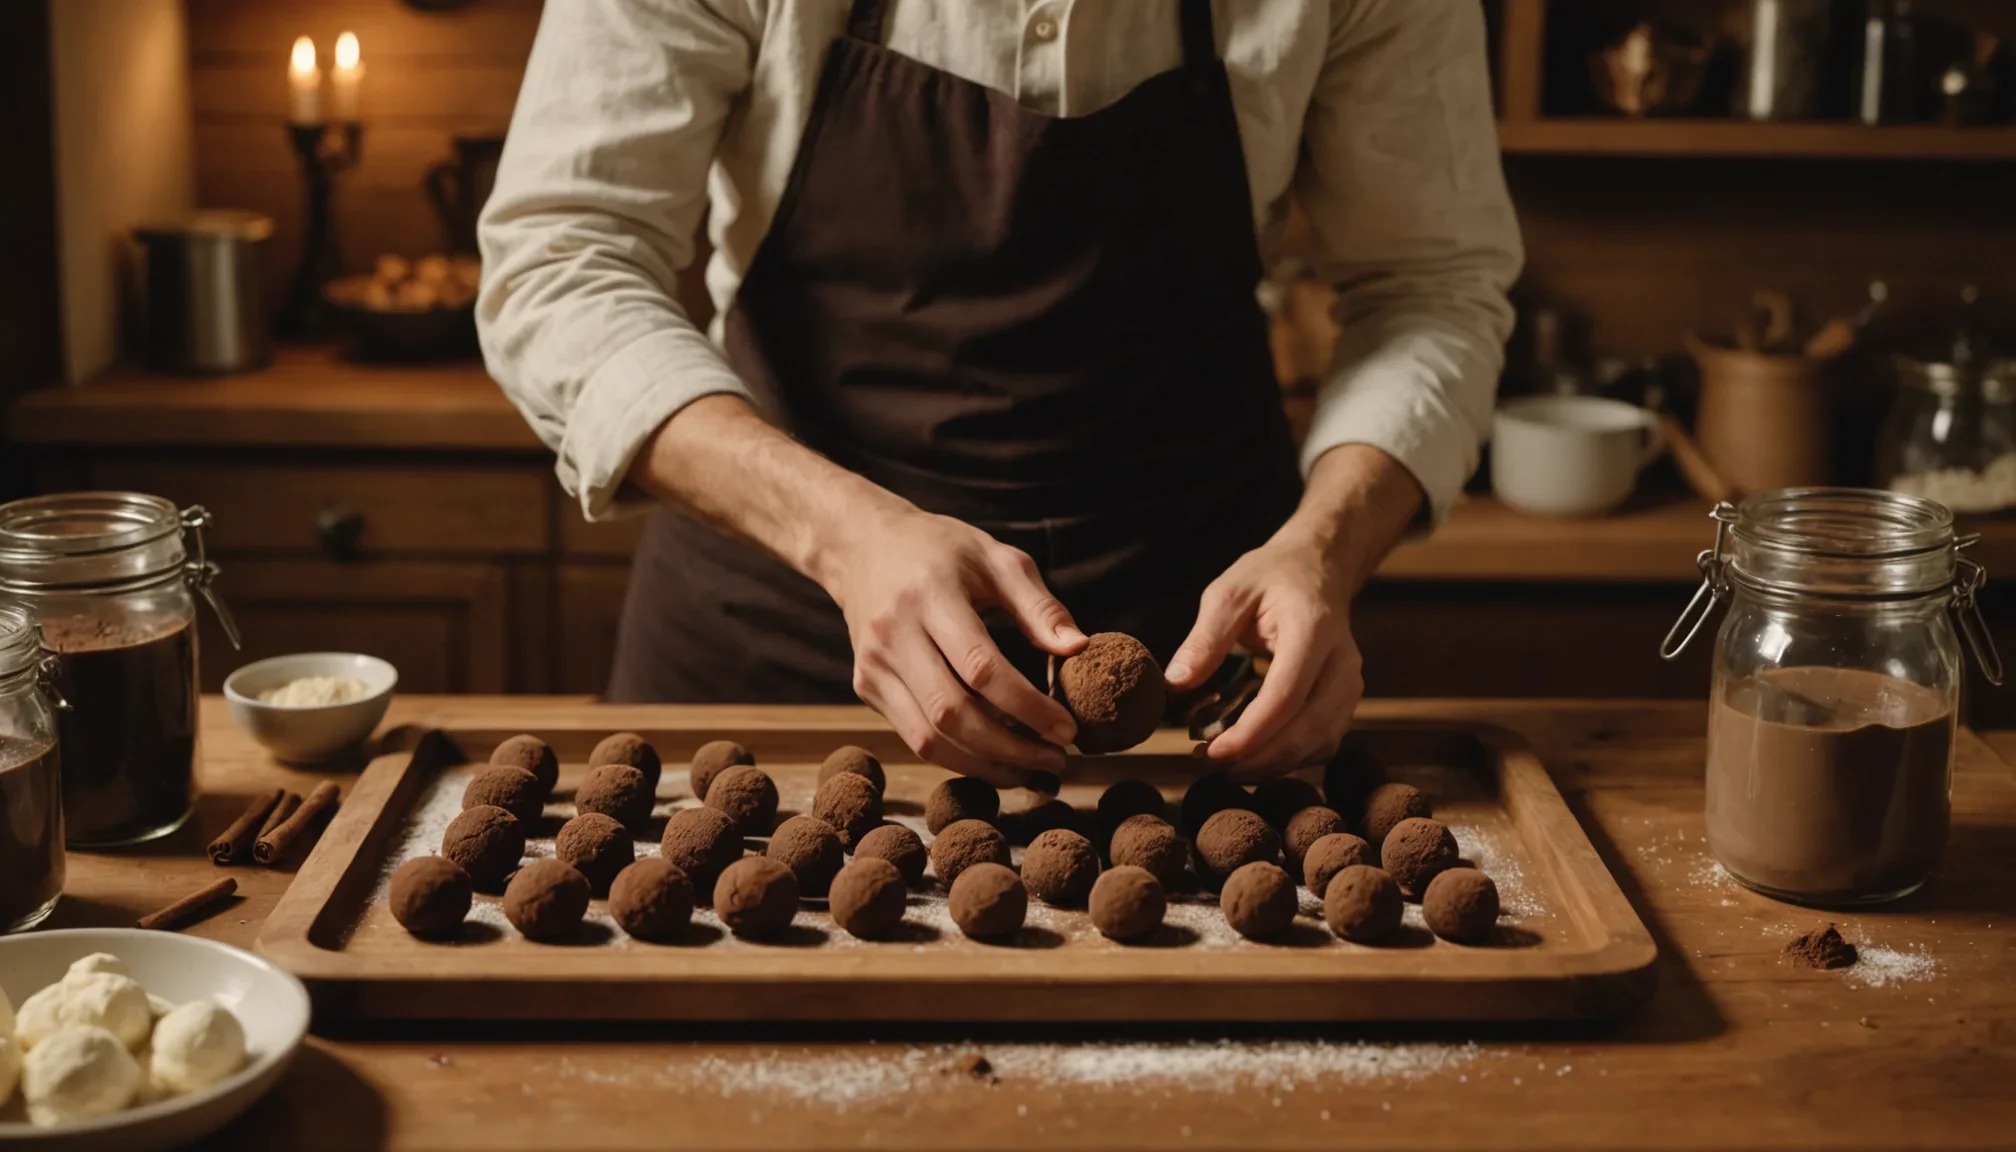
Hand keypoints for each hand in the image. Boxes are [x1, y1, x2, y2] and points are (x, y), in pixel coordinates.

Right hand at [818, 506, 1085, 785]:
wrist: (862, 546)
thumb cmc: (940, 550)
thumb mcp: (996, 559)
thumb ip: (1039, 605)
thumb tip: (1078, 649)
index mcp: (930, 596)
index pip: (981, 667)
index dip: (1027, 707)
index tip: (1067, 729)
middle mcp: (894, 635)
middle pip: (952, 714)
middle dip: (1010, 749)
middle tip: (1055, 761)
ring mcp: (874, 665)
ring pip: (928, 739)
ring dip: (984, 765)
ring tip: (1029, 770)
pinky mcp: (866, 686)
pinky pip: (914, 736)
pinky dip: (957, 756)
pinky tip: (993, 756)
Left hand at [1165, 533, 1363, 780]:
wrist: (1319, 567)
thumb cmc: (1270, 577)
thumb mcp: (1229, 593)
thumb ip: (1205, 639)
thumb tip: (1175, 685)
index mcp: (1312, 628)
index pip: (1286, 695)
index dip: (1250, 733)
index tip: (1212, 753)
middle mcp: (1342, 660)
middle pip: (1309, 727)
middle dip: (1260, 758)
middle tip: (1213, 767)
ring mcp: (1351, 681)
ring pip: (1321, 741)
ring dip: (1275, 764)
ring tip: (1228, 767)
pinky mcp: (1347, 697)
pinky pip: (1325, 740)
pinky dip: (1291, 757)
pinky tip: (1256, 757)